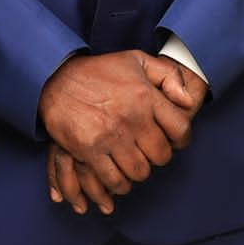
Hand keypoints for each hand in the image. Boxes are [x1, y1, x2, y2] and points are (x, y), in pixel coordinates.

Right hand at [39, 52, 203, 212]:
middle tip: (148, 152)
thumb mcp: (137, 60)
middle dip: (157, 157)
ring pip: (140, 172)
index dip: (181, 140)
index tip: (173, 141)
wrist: (55, 78)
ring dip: (139, 172)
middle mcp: (131, 117)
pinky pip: (114, 180)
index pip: (181, 129)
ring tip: (133, 164)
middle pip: (161, 156)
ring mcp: (110, 135)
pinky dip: (119, 184)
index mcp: (146, 96)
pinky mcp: (89, 150)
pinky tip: (118, 176)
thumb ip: (168, 75)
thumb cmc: (100, 71)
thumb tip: (187, 101)